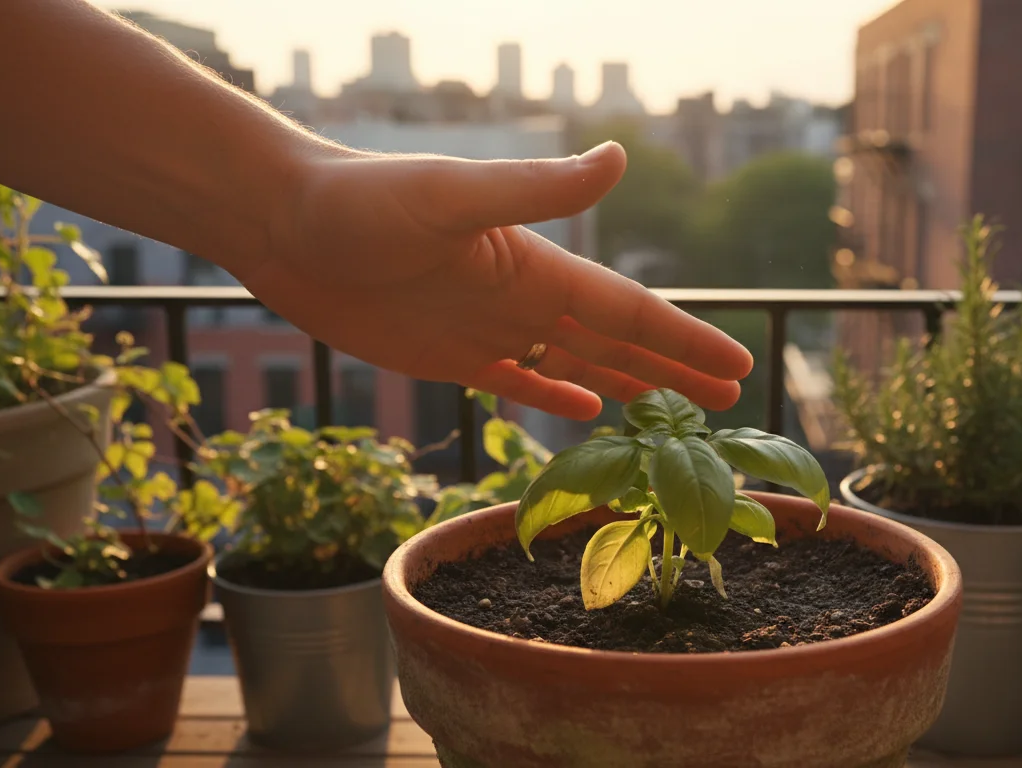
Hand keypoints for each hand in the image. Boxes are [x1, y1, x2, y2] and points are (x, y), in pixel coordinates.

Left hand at [234, 141, 753, 420]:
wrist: (284, 222)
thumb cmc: (360, 202)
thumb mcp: (452, 196)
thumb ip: (536, 189)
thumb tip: (619, 157)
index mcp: (535, 266)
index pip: (628, 311)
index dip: (684, 340)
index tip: (737, 363)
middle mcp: (522, 299)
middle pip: (616, 343)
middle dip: (674, 369)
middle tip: (731, 396)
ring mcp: (487, 329)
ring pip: (576, 364)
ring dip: (628, 384)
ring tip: (675, 408)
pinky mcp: (447, 356)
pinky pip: (515, 382)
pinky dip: (554, 396)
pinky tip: (585, 409)